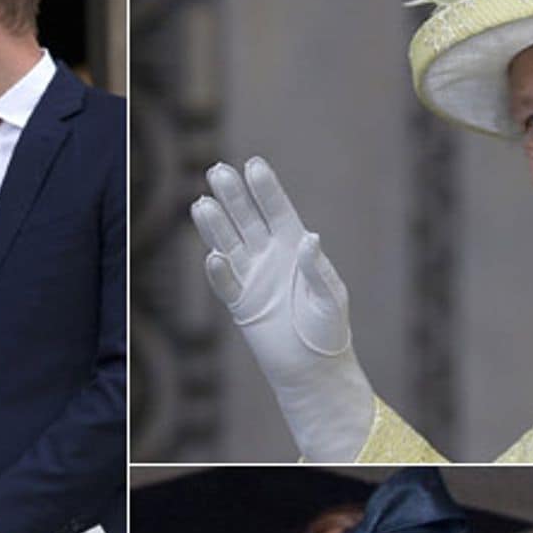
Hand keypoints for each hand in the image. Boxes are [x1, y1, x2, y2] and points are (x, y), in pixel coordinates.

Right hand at [192, 156, 376, 460]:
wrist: (312, 368)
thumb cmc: (328, 330)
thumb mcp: (330, 297)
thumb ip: (317, 269)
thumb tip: (308, 240)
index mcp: (296, 247)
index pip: (277, 210)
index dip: (265, 189)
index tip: (253, 164)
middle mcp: (270, 256)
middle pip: (247, 219)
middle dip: (233, 196)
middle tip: (217, 171)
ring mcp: (252, 278)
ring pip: (229, 244)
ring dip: (215, 225)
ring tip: (202, 202)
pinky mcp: (240, 304)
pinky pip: (225, 282)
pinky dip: (218, 270)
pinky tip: (212, 255)